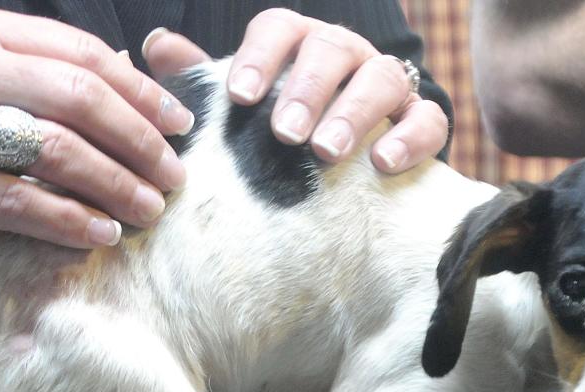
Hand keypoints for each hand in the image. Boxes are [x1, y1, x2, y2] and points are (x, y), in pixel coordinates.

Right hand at [0, 5, 193, 290]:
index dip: (140, 90)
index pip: (81, 52)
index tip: (178, 123)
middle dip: (140, 140)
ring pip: (55, 149)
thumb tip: (116, 83)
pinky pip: (15, 201)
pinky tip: (98, 236)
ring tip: (149, 212)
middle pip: (80, 97)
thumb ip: (25, 70)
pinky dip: (65, 220)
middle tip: (174, 176)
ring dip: (114, 185)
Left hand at [142, 8, 448, 174]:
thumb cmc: (285, 130)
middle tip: (285, 133)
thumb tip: (156, 45)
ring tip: (327, 151)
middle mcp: (345, 54)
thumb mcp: (247, 108)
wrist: (350, 168)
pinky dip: (408, 138)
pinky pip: (427, 120)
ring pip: (380, 80)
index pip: (278, 30)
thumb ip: (207, 80)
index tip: (239, 97)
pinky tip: (382, 164)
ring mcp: (387, 84)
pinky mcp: (420, 121)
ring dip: (353, 113)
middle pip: (330, 51)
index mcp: (298, 44)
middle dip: (307, 89)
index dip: (259, 58)